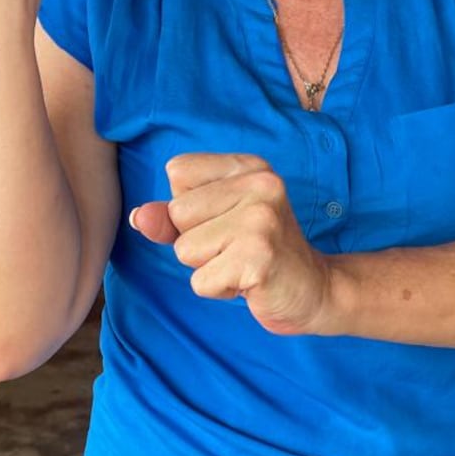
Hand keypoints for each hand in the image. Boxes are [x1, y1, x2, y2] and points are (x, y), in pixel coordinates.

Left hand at [131, 154, 335, 335]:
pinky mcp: (258, 257)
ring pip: (185, 249)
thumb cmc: (257, 253)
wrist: (314, 289)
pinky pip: (200, 281)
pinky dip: (219, 289)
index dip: (190, 206)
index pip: (178, 171)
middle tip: (237, 248)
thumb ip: (171, 218)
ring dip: (207, 267)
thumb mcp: (212, 225)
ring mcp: (260, 220)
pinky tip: (249, 282)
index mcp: (249, 166)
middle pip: (177, 213)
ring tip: (242, 263)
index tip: (227, 220)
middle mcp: (259, 184)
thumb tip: (140, 216)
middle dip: (196, 241)